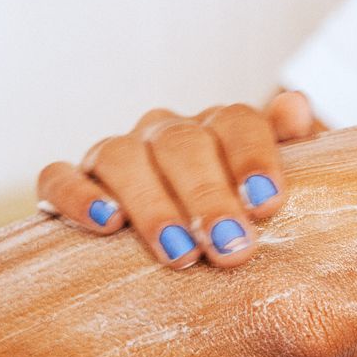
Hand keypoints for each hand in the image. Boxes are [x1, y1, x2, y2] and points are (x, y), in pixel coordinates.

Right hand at [36, 90, 318, 267]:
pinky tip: (106, 225)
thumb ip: (294, 151)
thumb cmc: (240, 225)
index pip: (237, 122)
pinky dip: (77, 196)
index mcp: (219, 130)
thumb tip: (297, 105)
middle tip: (231, 247)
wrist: (190, 252)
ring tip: (179, 252)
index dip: (252, 158)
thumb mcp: (276, 193)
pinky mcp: (71, 183)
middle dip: (208, 197)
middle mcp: (165, 134)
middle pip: (182, 144)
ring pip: (123, 158)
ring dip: (152, 205)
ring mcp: (117, 155)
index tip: (267, 204)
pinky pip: (59, 177)